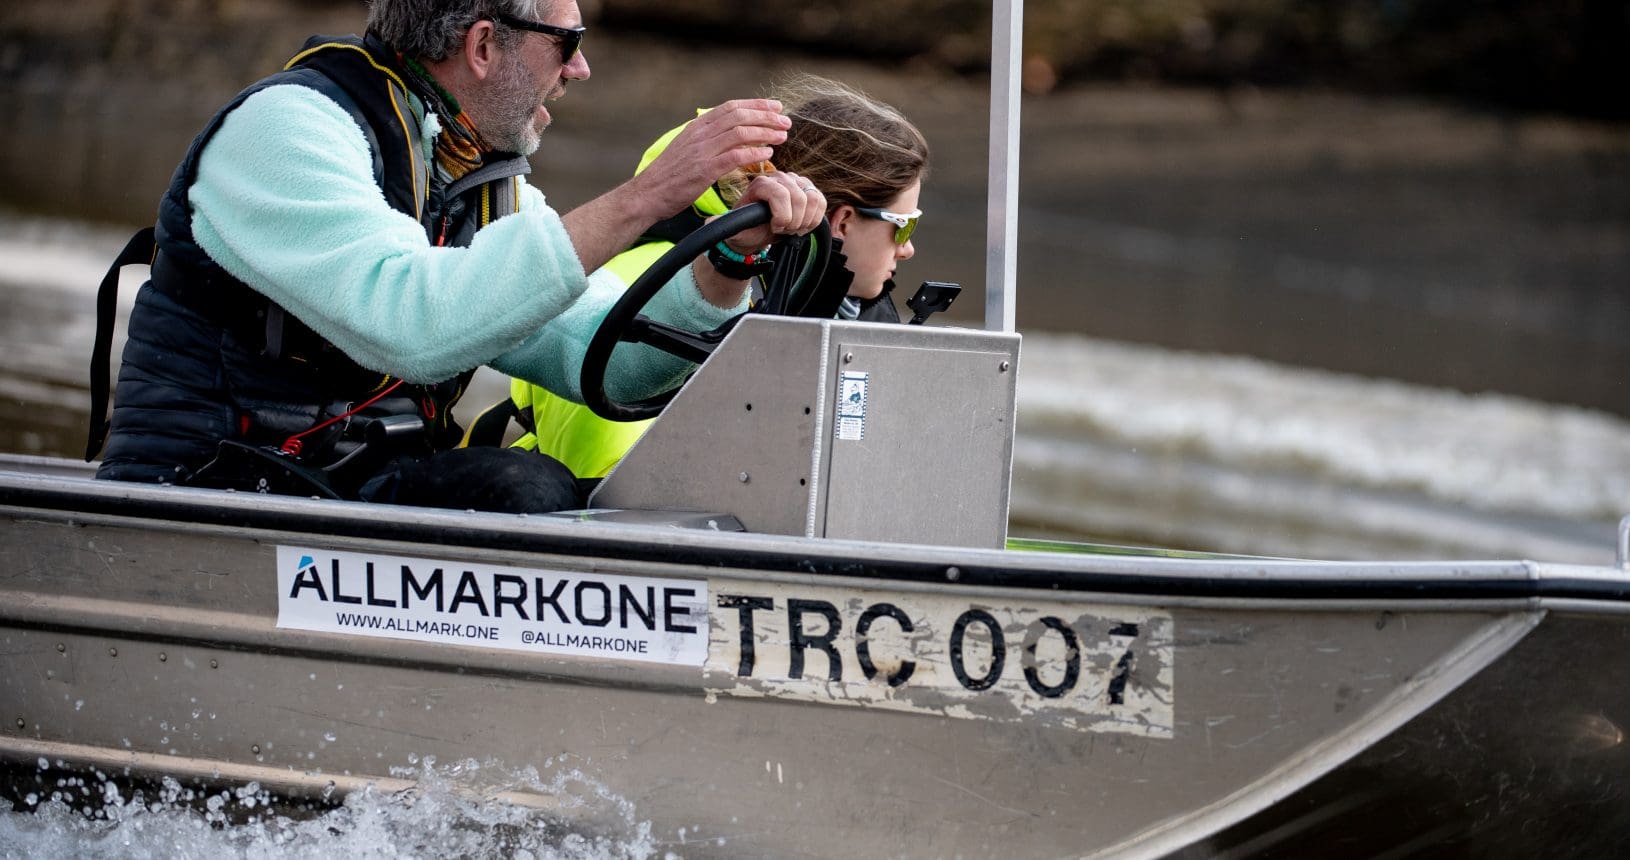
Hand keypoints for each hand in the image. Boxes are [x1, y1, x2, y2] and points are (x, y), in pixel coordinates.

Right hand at [629, 99, 791, 221]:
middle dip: (766, 116)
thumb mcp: (686, 149)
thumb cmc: (669, 176)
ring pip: (740, 133)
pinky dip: (754, 153)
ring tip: (782, 136)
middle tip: (785, 121)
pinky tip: (768, 154)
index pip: (731, 107)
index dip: (756, 105)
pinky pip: (735, 156)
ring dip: (765, 133)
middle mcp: (700, 134)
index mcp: (696, 127)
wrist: (647, 194)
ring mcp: (702, 151)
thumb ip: (706, 140)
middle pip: (739, 115)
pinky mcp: (704, 170)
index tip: (775, 106)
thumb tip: (728, 135)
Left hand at [722, 171, 825, 252]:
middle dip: (794, 221)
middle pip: (800, 197)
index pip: (781, 194)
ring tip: (792, 228)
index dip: (782, 216)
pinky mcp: (808, 190)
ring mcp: (795, 182)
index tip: (775, 228)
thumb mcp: (732, 229)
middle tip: (783, 230)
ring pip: (813, 198)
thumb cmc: (745, 230)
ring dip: (805, 220)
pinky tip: (802, 225)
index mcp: (760, 184)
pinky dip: (814, 218)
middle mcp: (778, 178)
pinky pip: (821, 201)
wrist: (757, 233)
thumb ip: (723, 225)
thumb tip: (709, 222)